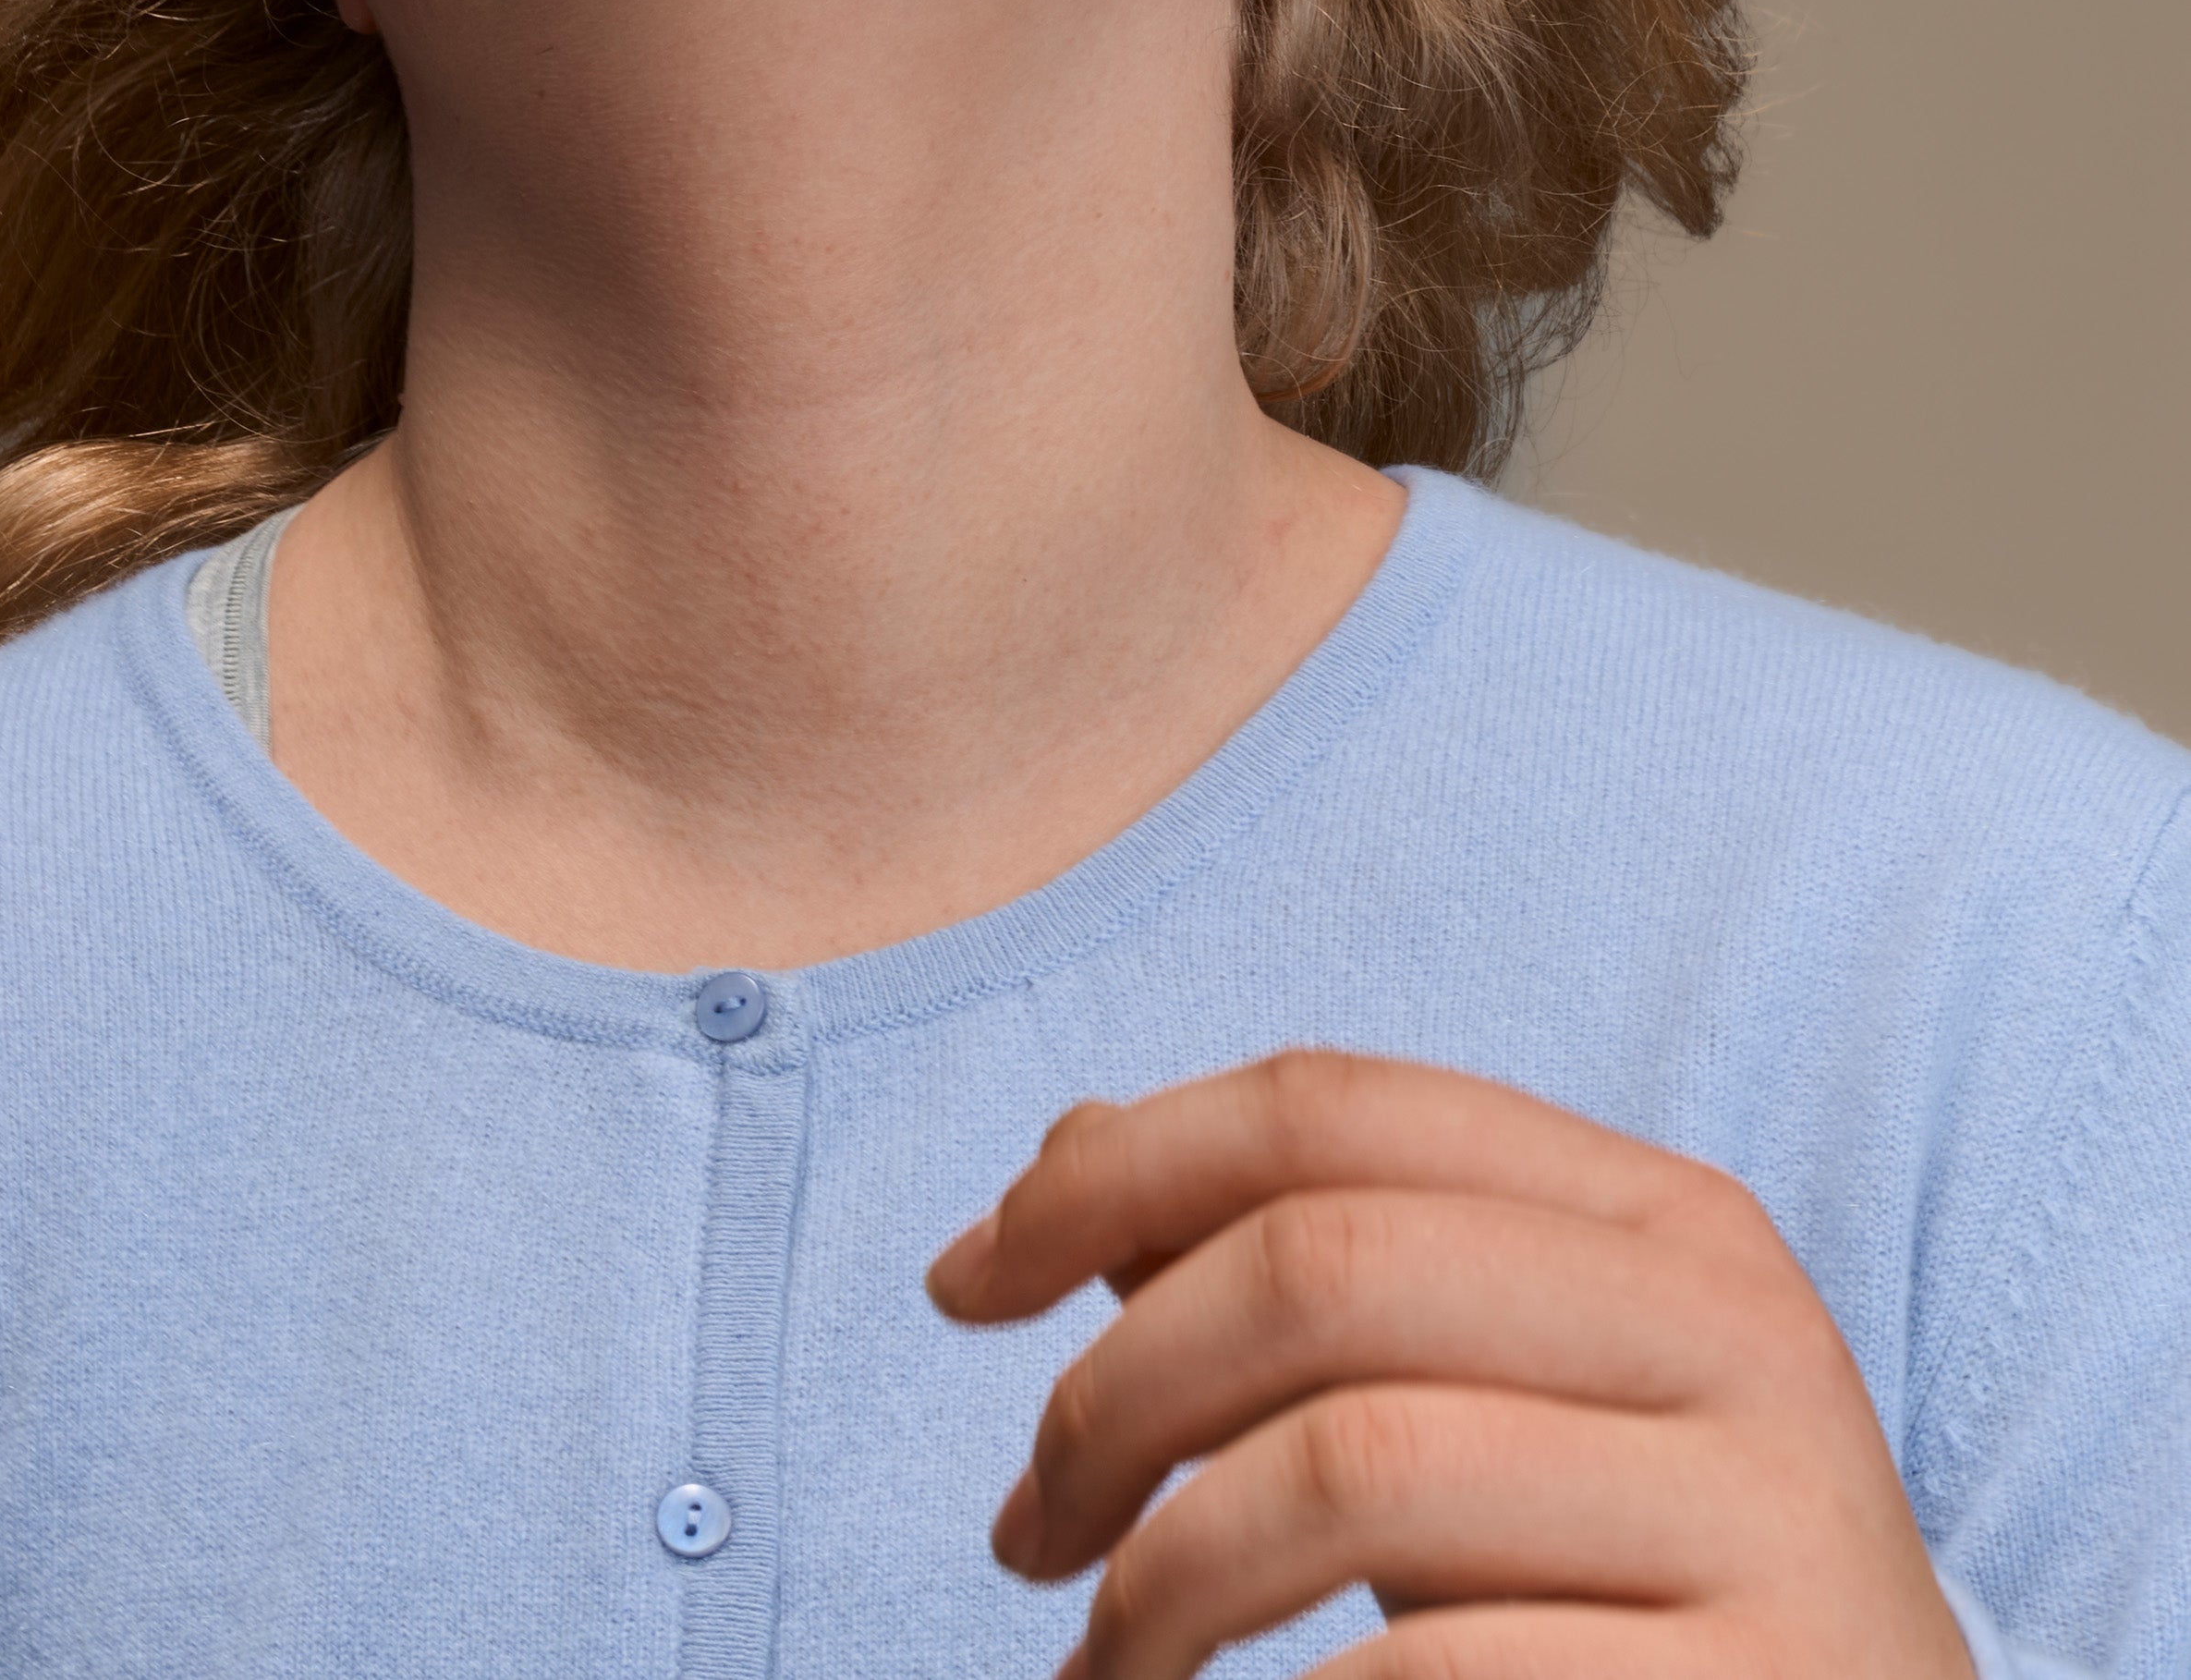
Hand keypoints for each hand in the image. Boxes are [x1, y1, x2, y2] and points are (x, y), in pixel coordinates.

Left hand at [926, 1053, 1973, 1678]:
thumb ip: (1309, 1267)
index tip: (964, 1280)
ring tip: (1104, 1665)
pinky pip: (1431, 1671)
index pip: (1326, 1104)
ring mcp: (1764, 1523)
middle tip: (1027, 1532)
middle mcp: (1730, 1333)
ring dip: (1163, 1580)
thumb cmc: (1623, 1594)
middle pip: (1318, 1264)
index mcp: (1655, 1219)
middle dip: (1109, 1393)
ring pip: (1352, 1466)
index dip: (1107, 1171)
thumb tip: (1072, 1155)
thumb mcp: (1490, 1397)